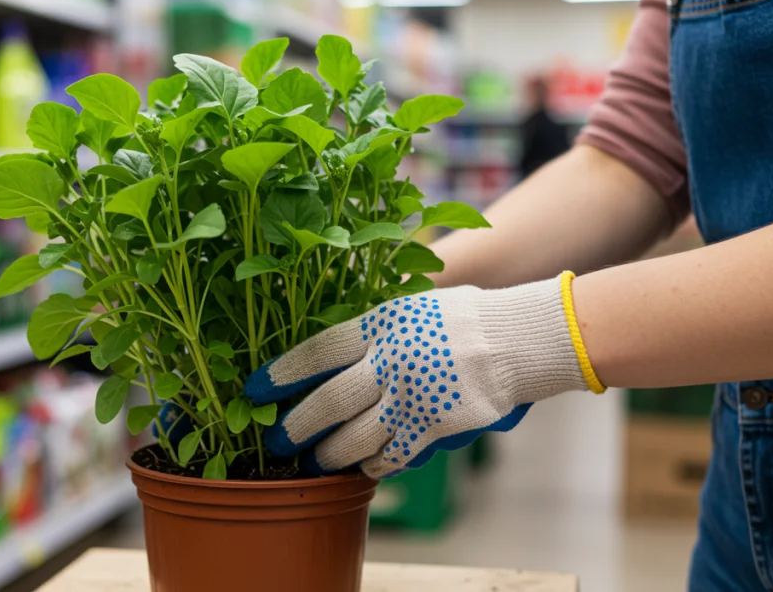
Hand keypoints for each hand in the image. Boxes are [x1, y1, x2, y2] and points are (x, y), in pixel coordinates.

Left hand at [245, 274, 601, 477]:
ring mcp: (410, 398)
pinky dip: (374, 464)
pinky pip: (391, 456)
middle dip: (294, 427)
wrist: (518, 339)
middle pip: (326, 403)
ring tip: (313, 461)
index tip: (254, 389)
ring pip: (353, 439)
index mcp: (378, 325)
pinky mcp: (433, 428)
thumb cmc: (464, 317)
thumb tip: (335, 345)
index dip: (280, 375)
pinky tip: (365, 466)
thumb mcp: (411, 306)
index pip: (314, 353)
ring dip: (327, 455)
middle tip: (275, 442)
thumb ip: (374, 327)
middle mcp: (388, 362)